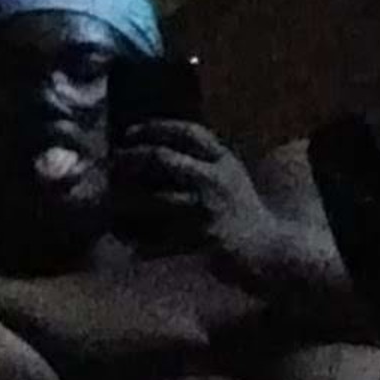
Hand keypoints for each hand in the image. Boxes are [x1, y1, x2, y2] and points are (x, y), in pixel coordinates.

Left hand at [113, 120, 282, 278]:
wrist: (270, 251)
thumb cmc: (244, 214)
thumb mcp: (230, 177)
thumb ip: (205, 160)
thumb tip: (163, 147)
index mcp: (224, 161)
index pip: (186, 131)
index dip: (154, 128)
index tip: (130, 133)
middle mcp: (215, 179)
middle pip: (162, 157)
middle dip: (131, 158)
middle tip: (112, 164)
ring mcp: (208, 209)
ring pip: (155, 199)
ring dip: (126, 199)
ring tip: (110, 201)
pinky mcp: (203, 238)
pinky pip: (161, 240)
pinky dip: (141, 243)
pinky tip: (128, 243)